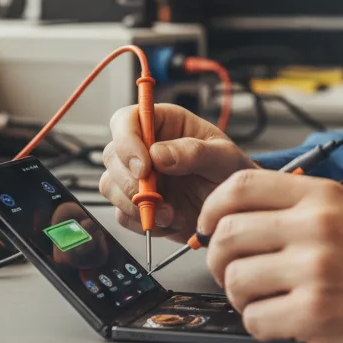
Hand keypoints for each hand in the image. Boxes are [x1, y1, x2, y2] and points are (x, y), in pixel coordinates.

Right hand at [100, 103, 257, 241]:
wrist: (232, 211)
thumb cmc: (230, 174)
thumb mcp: (224, 158)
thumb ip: (194, 152)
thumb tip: (158, 153)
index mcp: (165, 123)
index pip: (127, 119)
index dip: (127, 141)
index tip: (144, 167)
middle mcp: (145, 147)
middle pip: (112, 155)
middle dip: (130, 181)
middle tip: (156, 197)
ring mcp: (138, 177)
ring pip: (110, 186)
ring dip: (137, 205)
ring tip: (171, 213)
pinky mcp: (137, 204)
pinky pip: (122, 214)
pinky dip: (143, 222)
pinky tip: (169, 221)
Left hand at [198, 170, 342, 342]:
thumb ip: (294, 203)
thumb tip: (235, 211)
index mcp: (320, 195)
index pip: (241, 185)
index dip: (212, 206)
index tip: (208, 224)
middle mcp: (314, 226)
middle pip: (228, 233)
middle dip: (218, 259)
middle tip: (230, 271)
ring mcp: (314, 269)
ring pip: (236, 279)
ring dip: (239, 295)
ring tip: (262, 297)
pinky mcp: (314, 312)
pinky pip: (254, 318)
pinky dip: (259, 323)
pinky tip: (281, 318)